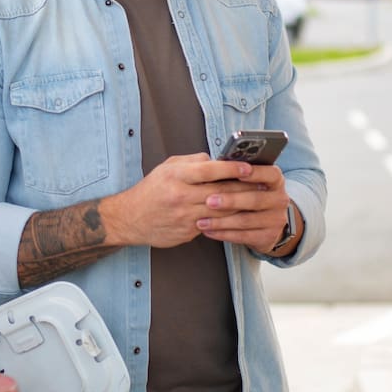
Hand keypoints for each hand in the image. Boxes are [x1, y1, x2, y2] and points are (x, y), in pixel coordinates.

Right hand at [102, 153, 260, 248]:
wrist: (130, 218)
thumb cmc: (151, 190)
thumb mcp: (167, 167)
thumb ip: (193, 161)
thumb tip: (216, 159)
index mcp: (176, 176)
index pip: (210, 170)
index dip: (232, 168)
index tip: (248, 167)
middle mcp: (180, 196)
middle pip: (220, 191)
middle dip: (243, 187)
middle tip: (261, 183)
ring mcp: (184, 216)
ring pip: (221, 211)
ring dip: (240, 205)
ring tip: (255, 199)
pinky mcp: (187, 232)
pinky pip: (213, 225)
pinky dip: (227, 219)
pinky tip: (238, 215)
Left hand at [193, 161, 292, 252]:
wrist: (268, 222)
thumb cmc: (251, 195)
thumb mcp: (251, 182)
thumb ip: (238, 174)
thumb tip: (213, 165)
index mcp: (276, 181)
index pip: (269, 174)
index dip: (254, 173)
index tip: (236, 173)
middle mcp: (279, 199)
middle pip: (254, 199)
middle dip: (230, 200)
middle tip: (209, 200)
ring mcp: (276, 220)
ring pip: (246, 220)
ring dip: (221, 221)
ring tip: (202, 221)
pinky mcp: (268, 237)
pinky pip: (243, 236)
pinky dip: (223, 234)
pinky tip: (208, 231)